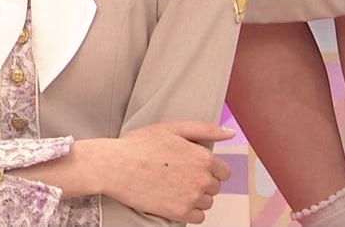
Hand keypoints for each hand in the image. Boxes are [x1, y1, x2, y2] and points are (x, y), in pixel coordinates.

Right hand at [101, 122, 233, 223]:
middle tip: (175, 174)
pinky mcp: (180, 213)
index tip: (189, 166)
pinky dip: (188, 211)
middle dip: (200, 181)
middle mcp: (202, 179)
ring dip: (195, 196)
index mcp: (203, 157)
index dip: (207, 168)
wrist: (114, 166)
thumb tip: (231, 133)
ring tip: (171, 185)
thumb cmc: (139, 145)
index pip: (223, 171)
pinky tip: (171, 198)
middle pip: (215, 187)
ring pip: (207, 202)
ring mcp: (192, 198)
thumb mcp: (171, 128)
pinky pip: (198, 217)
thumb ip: (205, 129)